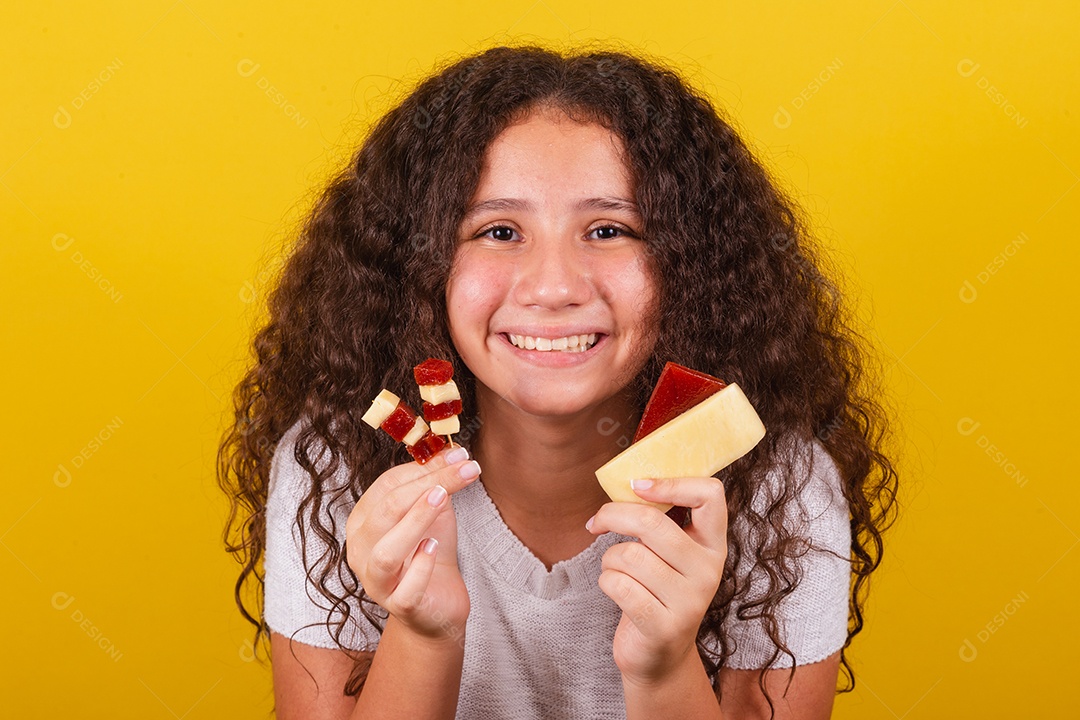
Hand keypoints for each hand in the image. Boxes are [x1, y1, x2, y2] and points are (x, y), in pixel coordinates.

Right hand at [345, 445, 480, 642]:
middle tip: (463, 469)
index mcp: (364, 521)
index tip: (460, 454)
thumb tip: (453, 450)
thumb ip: (435, 482)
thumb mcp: (434, 511)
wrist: (439, 600)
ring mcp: (377, 581)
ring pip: (386, 552)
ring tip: (442, 498)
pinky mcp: (399, 607)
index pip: (387, 486)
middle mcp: (361, 550)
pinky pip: (406, 590)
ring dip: (415, 520)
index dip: (423, 467)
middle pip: (386, 511)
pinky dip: (420, 567)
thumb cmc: (430, 550)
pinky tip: (434, 548)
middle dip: (426, 484)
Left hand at [586, 476, 727, 685]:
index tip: (638, 486)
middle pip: (652, 522)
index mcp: (713, 545)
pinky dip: (606, 582)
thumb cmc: (656, 591)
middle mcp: (708, 570)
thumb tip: (626, 481)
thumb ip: (659, 519)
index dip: (671, 482)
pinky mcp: (663, 626)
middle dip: (613, 515)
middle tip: (597, 522)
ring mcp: (689, 601)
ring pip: (628, 554)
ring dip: (609, 559)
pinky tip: (617, 591)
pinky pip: (618, 584)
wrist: (659, 656)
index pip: (710, 494)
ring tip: (618, 571)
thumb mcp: (668, 554)